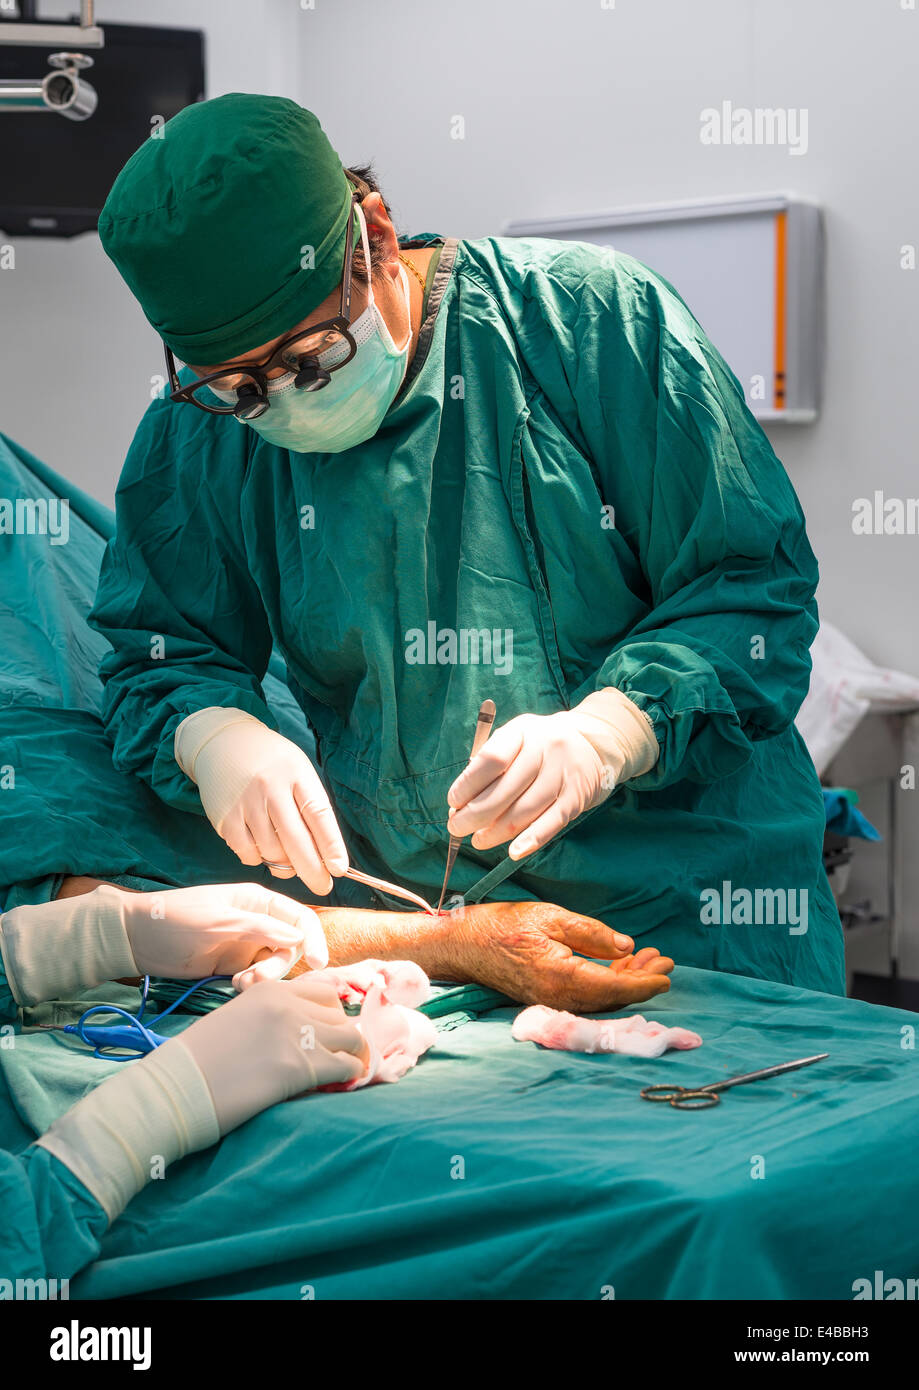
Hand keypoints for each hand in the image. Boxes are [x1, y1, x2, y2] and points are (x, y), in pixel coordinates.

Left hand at [122, 882, 328, 987]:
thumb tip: (300, 937)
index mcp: (258, 901)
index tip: (318, 963)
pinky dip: (253, 984)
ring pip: (275, 965)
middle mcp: (259, 922)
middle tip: (255, 980)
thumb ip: (261, 928)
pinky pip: (257, 977)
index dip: (315, 938)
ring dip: (265, 978)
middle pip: (292, 946)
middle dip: (280, 965)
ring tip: (240, 984)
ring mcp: (246, 945)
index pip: (300, 917)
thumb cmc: (176, 920)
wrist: (136, 939)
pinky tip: (235, 986)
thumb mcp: (220, 921)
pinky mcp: (233, 966)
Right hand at [174, 708, 348, 893]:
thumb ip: (311, 807)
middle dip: (312, 871)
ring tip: (288, 858)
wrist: (222, 743)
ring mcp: (245, 804)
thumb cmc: (271, 764)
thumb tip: (325, 855)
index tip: (340, 869)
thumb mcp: (298, 772)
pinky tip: (262, 847)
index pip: (318, 814)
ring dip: (284, 864)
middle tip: (323, 886)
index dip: (331, 845)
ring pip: (272, 852)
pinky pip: (248, 854)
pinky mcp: (225, 819)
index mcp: (296, 775)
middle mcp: (270, 789)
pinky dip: (258, 859)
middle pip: (295, 841)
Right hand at [177, 973, 370, 1132]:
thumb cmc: (195, 1061)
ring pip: (352, 1037)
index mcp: (269, 990)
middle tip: (336, 1056)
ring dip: (353, 1055)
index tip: (327, 1034)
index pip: (323, 992)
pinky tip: (339, 1086)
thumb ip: (266, 1016)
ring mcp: (297, 1034)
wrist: (174, 1088)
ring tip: (345, 1072)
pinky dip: (349, 1076)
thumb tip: (295, 1032)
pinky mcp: (300, 1068)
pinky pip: (346, 1066)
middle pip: (340, 1014)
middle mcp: (288, 1005)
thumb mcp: (233, 1019)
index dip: (330, 1014)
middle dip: (342, 1035)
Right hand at [434, 900, 673, 1011]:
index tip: (667, 974)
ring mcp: (552, 1000)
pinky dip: (606, 981)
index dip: (645, 983)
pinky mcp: (546, 996)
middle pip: (612, 997)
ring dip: (626, 980)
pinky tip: (617, 965)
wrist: (463, 944)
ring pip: (600, 997)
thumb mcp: (551, 918)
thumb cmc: (502, 925)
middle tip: (664, 960)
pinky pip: (585, 995)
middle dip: (642, 979)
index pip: (615, 988)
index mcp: (562, 978)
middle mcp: (559, 997)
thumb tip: (626, 947)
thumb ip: (591, 934)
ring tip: (647, 958)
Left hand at [447, 712, 606, 858]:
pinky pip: (550, 823)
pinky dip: (530, 841)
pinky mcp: (576, 797)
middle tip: (457, 828)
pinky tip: (512, 852)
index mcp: (521, 732)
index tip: (453, 801)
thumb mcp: (516, 738)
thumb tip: (461, 804)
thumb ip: (489, 764)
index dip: (467, 784)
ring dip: (495, 833)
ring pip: (523, 812)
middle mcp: (544, 750)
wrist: (593, 744)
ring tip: (478, 840)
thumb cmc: (540, 745)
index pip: (491, 760)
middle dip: (474, 816)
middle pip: (503, 791)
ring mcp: (562, 774)